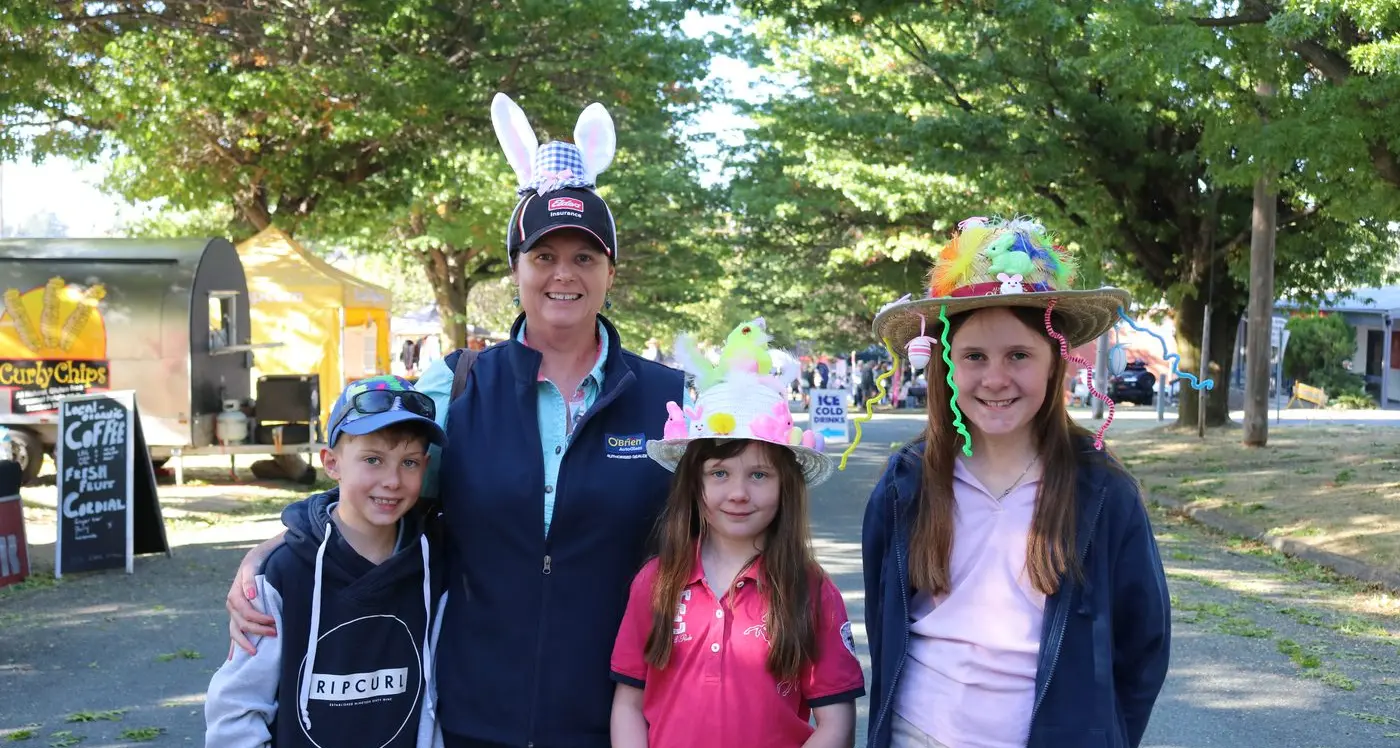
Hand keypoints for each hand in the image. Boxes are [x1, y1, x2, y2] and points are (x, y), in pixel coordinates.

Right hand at [226, 535, 282, 656]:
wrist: (260, 555)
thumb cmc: (259, 559)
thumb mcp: (254, 563)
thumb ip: (250, 578)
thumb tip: (250, 595)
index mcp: (235, 593)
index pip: (244, 611)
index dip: (258, 619)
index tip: (273, 622)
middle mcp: (233, 604)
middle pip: (241, 623)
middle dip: (257, 630)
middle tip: (274, 633)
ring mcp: (235, 611)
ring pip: (235, 630)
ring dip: (244, 642)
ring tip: (254, 652)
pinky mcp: (239, 614)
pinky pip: (235, 631)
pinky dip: (233, 644)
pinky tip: (232, 657)